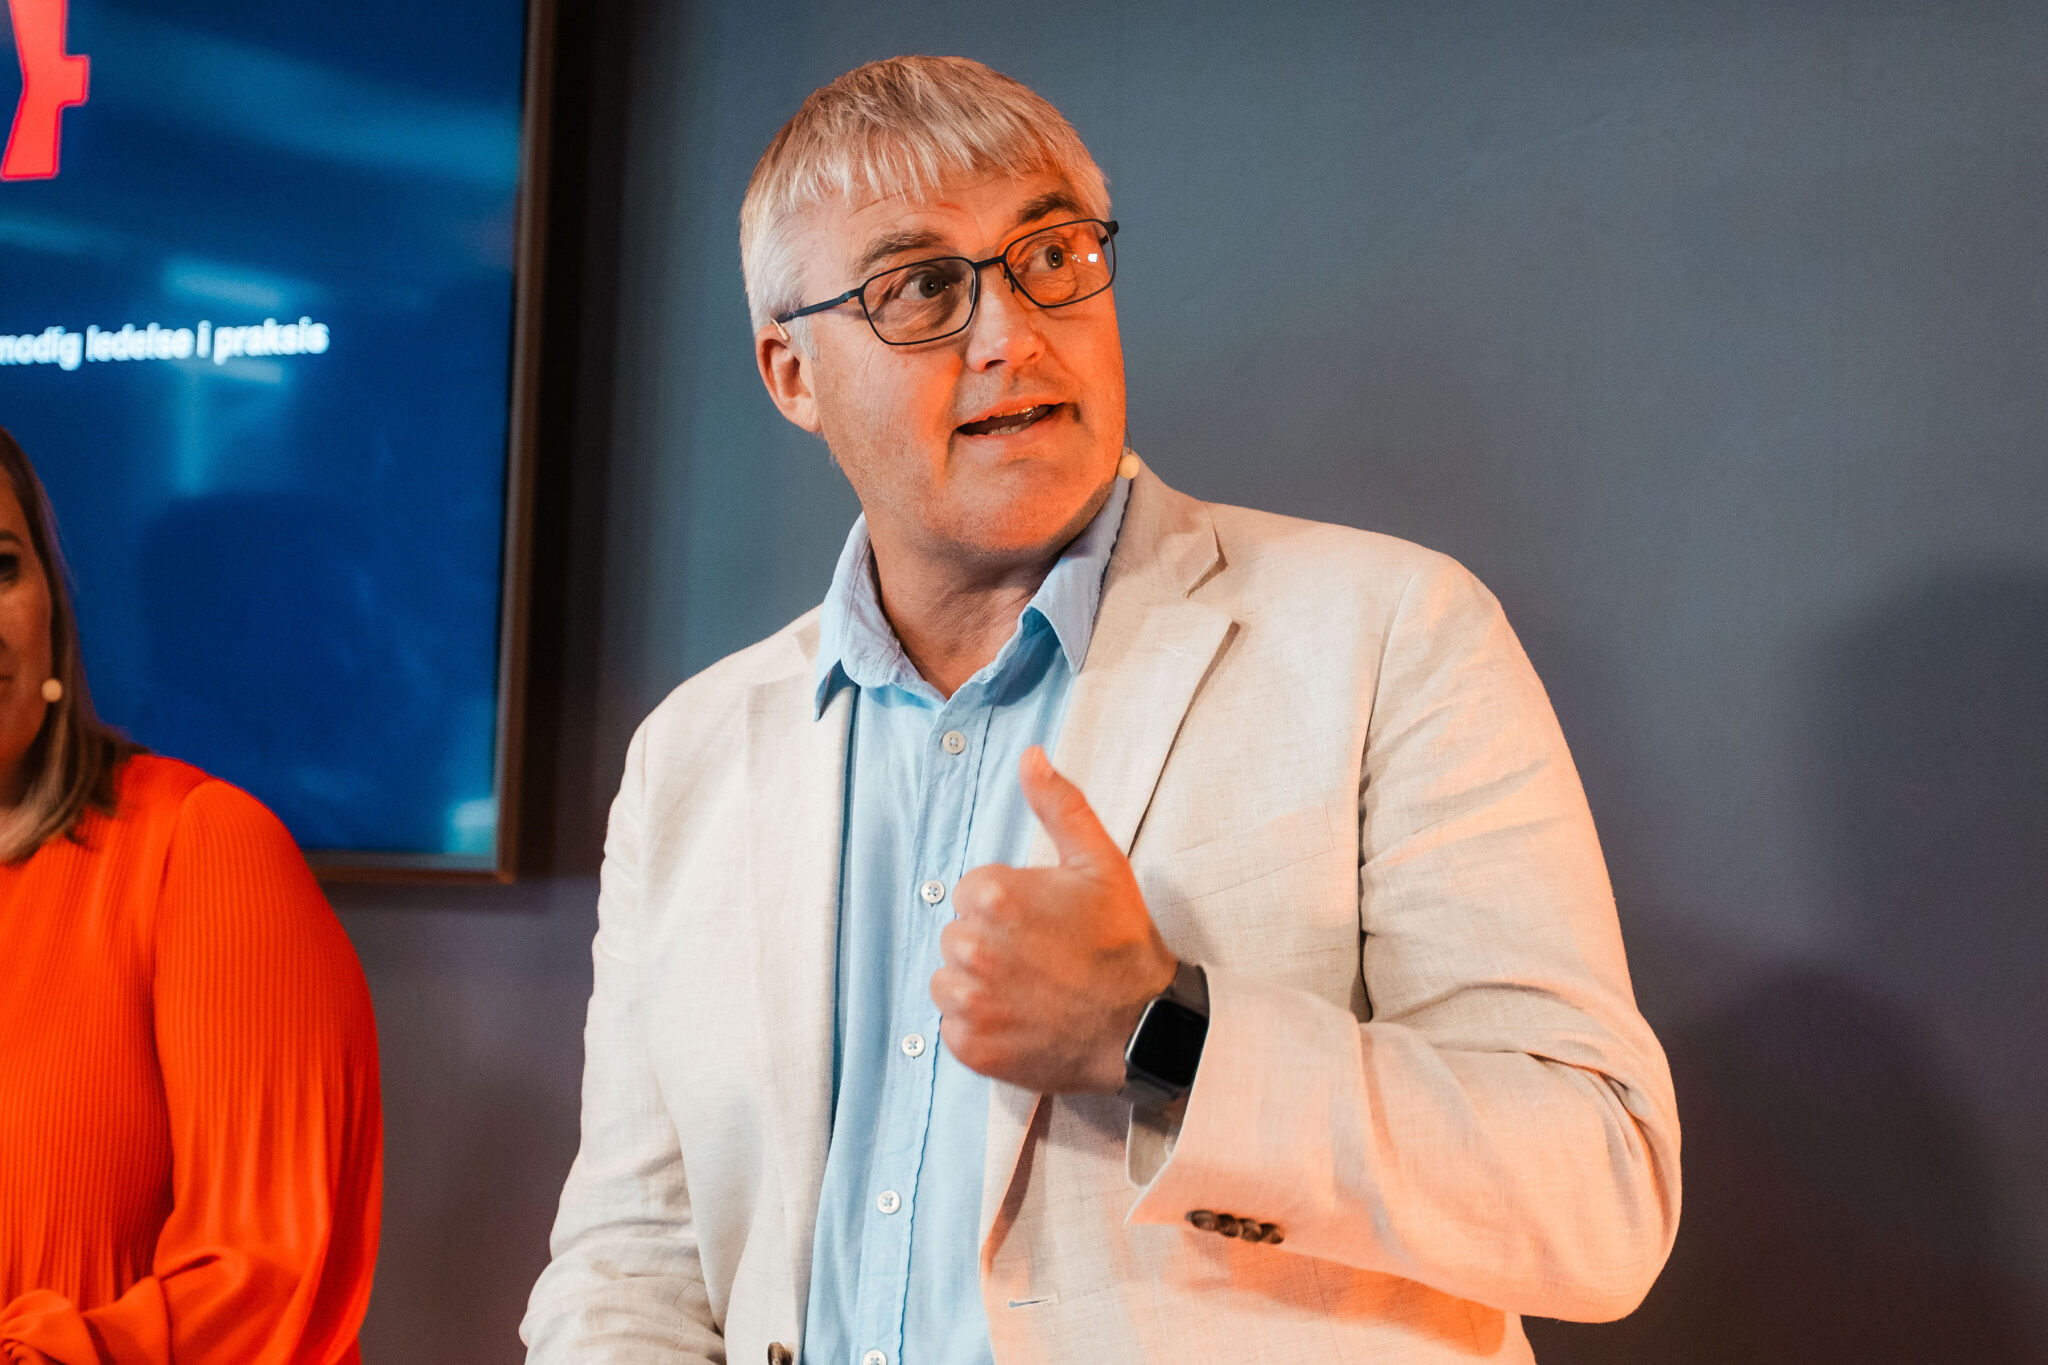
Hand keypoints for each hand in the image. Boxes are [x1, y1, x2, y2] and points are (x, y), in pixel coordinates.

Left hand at [931, 746, 1178, 1093]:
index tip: (1042, 924)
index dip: (1007, 906)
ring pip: (948, 980)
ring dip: (978, 984)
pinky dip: (980, 1026)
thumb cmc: (1122, 944)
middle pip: (956, 935)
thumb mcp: (1100, 863)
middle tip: (1040, 958)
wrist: (1143, 1027)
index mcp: (994, 895)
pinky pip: (953, 1026)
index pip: (970, 891)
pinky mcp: (970, 1046)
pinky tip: (1021, 1019)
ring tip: (1029, 989)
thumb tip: (1030, 758)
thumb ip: (1059, 806)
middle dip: (990, 943)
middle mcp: (973, 948)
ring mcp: (970, 1002)